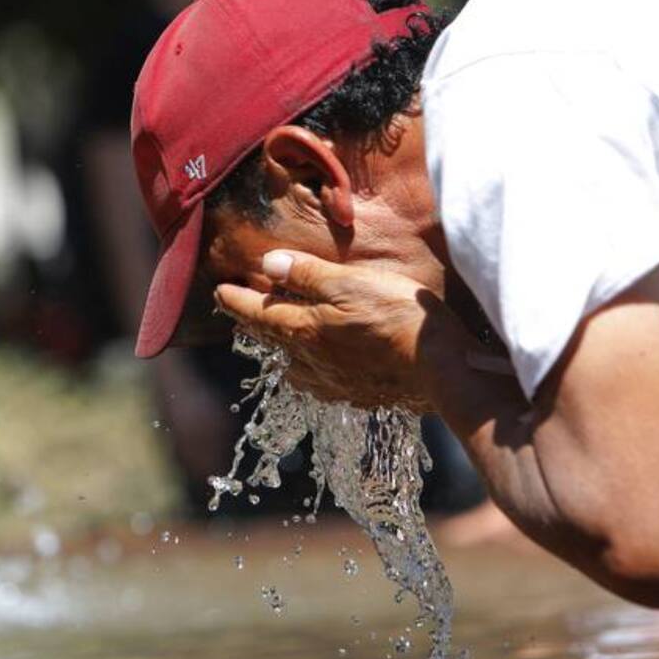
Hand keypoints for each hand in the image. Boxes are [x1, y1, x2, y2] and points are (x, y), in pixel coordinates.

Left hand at [213, 250, 465, 410]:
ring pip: (292, 364)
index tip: (219, 291)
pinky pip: (318, 383)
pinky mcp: (358, 394)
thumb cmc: (397, 317)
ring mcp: (334, 382)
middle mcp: (311, 361)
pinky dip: (306, 370)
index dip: (237, 300)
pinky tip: (313, 370)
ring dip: (279, 348)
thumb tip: (268, 264)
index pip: (259, 313)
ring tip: (274, 337)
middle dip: (252, 322)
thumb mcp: (350, 283)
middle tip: (238, 310)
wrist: (439, 368)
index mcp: (305, 330)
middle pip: (272, 339)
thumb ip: (307, 275)